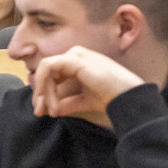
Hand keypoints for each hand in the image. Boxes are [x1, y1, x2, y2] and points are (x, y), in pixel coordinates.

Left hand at [29, 46, 144, 129]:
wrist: (125, 97)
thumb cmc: (110, 96)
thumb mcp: (82, 100)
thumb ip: (65, 103)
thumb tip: (45, 110)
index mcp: (79, 62)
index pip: (53, 74)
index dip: (44, 93)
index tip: (44, 112)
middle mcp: (76, 55)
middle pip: (47, 72)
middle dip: (41, 93)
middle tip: (41, 112)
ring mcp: (76, 55)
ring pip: (45, 70)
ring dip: (44, 91)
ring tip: (53, 110)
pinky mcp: (74, 59)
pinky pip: (48, 67)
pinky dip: (44, 84)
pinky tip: (50, 100)